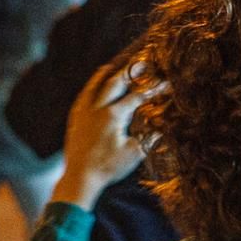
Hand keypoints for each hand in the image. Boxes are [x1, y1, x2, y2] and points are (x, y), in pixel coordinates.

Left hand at [52, 63, 147, 209]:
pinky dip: (90, 88)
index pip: (137, 97)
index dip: (152, 90)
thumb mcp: (133, 154)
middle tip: (142, 63)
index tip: (165, 84)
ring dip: (105, 75)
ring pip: (94, 86)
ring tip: (112, 66)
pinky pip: (83, 96)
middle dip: (130, 73)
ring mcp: (83, 113)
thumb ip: (148, 139)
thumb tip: (161, 129)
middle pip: (115, 83)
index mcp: (113, 115)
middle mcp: (96, 109)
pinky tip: (93, 88)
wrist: (80, 178)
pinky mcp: (75, 119)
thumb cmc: (107, 167)